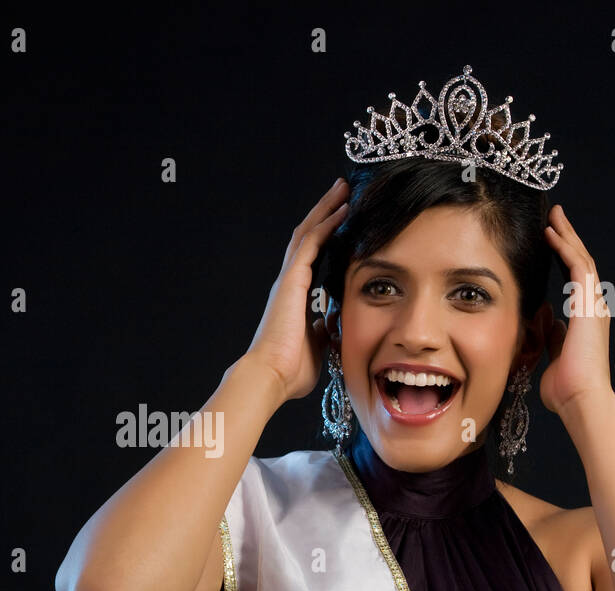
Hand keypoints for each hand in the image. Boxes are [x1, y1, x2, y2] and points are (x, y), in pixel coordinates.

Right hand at [244, 178, 348, 403]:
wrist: (271, 376)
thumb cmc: (290, 371)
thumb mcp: (316, 348)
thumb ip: (322, 334)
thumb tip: (330, 328)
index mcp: (295, 298)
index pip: (313, 258)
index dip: (327, 237)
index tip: (344, 221)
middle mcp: (289, 283)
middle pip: (308, 237)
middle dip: (326, 213)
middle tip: (343, 192)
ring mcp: (289, 279)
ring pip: (308, 232)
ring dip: (326, 209)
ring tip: (343, 189)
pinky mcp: (292, 279)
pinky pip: (311, 243)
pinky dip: (327, 223)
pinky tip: (343, 209)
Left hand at [541, 205, 614, 416]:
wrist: (581, 399)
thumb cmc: (566, 388)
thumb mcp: (553, 355)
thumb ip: (551, 336)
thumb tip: (546, 319)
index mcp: (585, 318)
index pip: (573, 280)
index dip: (563, 258)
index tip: (551, 241)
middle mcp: (593, 307)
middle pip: (580, 263)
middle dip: (567, 239)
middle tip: (555, 217)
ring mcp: (594, 304)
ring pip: (581, 259)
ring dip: (567, 236)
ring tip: (554, 216)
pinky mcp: (589, 304)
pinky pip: (578, 267)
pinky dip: (565, 248)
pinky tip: (552, 233)